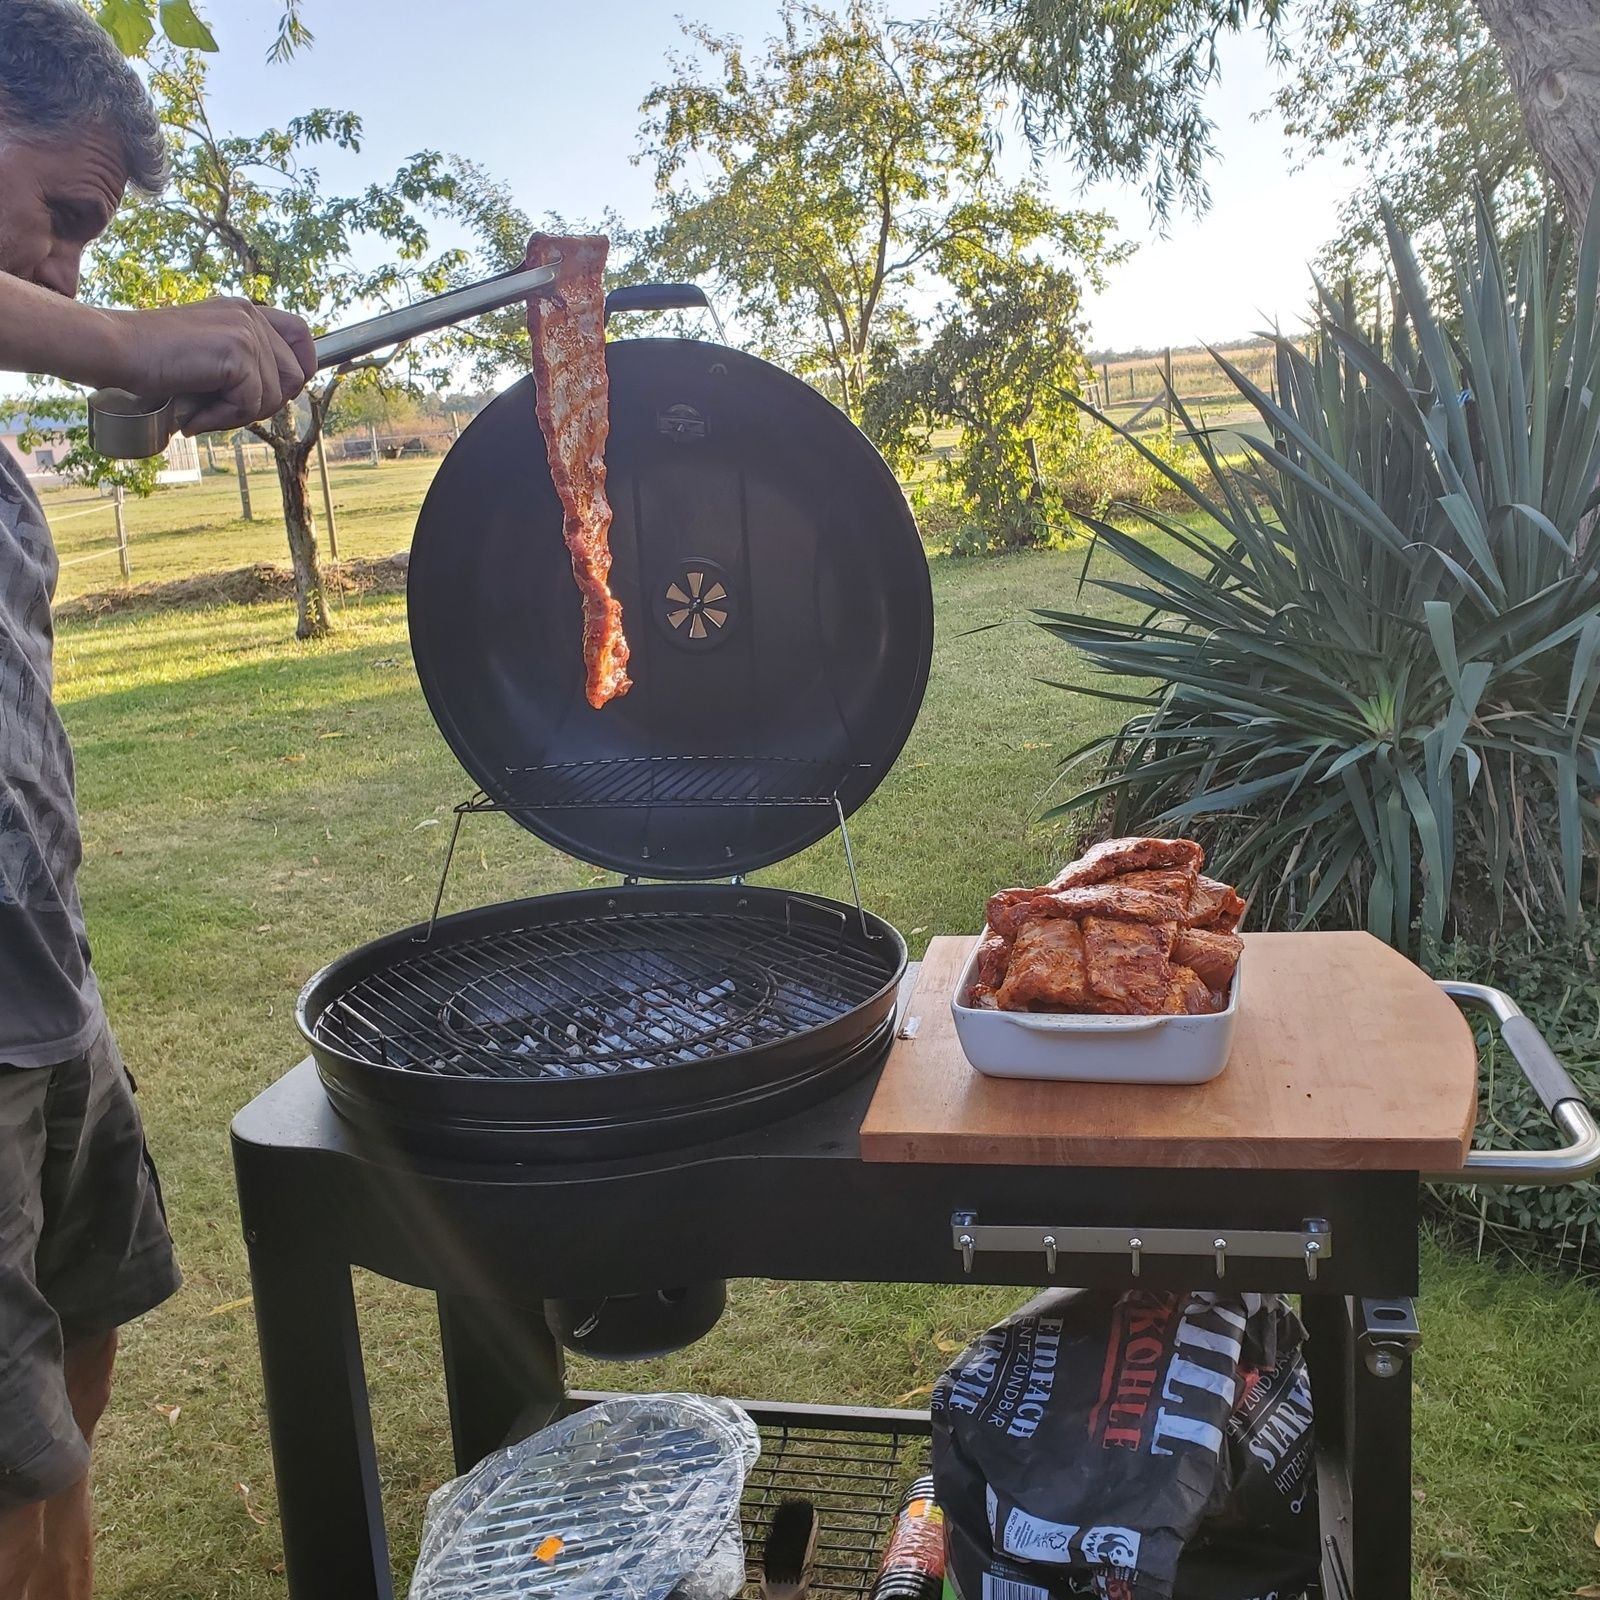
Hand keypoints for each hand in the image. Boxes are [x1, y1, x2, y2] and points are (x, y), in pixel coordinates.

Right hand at [103, 297, 316, 433]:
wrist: (114, 350)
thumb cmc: (152, 360)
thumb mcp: (208, 355)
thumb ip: (243, 364)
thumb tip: (282, 395)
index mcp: (244, 311)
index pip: (302, 335)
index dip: (300, 369)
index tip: (274, 393)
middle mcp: (249, 315)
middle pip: (295, 376)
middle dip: (263, 405)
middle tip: (221, 409)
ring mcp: (245, 331)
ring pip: (275, 396)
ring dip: (238, 415)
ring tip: (200, 410)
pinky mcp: (238, 352)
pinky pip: (251, 405)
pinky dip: (222, 418)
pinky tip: (194, 415)